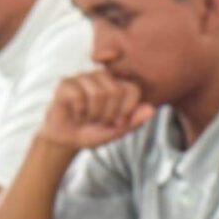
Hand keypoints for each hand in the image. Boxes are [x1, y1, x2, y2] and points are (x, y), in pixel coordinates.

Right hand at [35, 71, 151, 153]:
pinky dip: (79, 111)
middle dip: (109, 114)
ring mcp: (83, 78)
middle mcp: (101, 77)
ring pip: (98, 93)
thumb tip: (151, 109)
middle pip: (116, 91)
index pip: (133, 89)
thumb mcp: (116, 131)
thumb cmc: (93, 132)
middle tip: (100, 120)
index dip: (127, 110)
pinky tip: (76, 113)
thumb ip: (134, 121)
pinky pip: (79, 95)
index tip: (118, 122)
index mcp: (117, 85)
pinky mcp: (66, 83)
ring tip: (87, 117)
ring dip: (93, 114)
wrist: (67, 140)